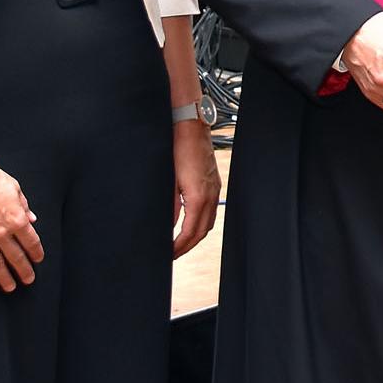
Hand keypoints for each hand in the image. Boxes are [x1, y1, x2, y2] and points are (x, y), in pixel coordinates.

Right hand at [0, 155, 43, 290]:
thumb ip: (24, 207)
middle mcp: (1, 234)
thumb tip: (32, 219)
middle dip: (24, 271)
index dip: (36, 253)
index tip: (38, 260)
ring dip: (4, 278)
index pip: (31, 243)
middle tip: (29, 279)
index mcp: (17, 220)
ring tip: (10, 287)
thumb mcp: (15, 189)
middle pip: (16, 258)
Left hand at [170, 119, 220, 257]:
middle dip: (187, 246)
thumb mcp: (169, 181)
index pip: (190, 233)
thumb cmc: (177, 149)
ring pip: (208, 223)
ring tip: (181, 242)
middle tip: (173, 254)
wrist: (191, 127)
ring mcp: (215, 189)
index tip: (169, 254)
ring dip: (195, 236)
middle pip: (202, 232)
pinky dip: (201, 222)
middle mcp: (210, 196)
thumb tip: (167, 226)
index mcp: (198, 198)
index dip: (178, 247)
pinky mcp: (214, 183)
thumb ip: (169, 207)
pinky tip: (191, 222)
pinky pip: (211, 211)